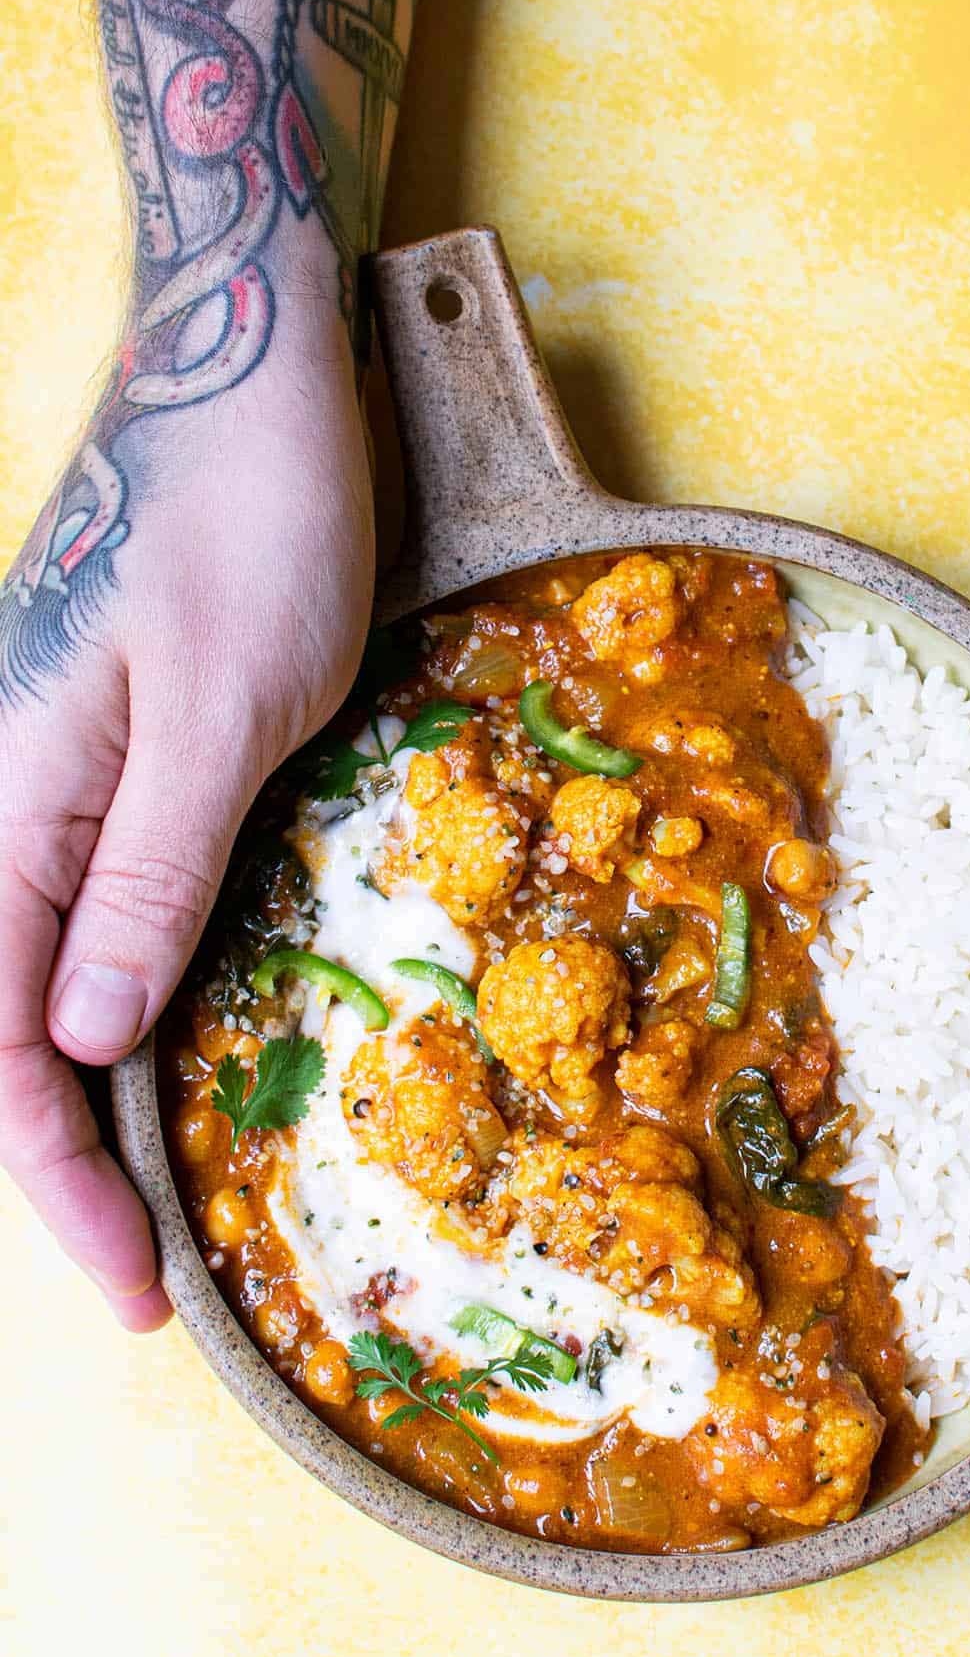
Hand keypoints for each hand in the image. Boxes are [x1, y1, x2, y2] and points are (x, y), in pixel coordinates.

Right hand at [0, 346, 373, 1328]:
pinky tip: (154, 1042)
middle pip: (1, 1023)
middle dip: (60, 1160)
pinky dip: (115, 995)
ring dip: (80, 1094)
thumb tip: (76, 1038)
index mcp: (5, 798)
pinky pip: (86, 900)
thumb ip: (143, 873)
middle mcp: (4, 794)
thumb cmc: (253, 517)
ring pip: (35, 971)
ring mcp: (51, 769)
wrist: (257, 372)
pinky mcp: (109, 746)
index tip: (130, 1284)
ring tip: (145, 1196)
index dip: (53, 1178)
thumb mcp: (223, 708)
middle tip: (146, 1273)